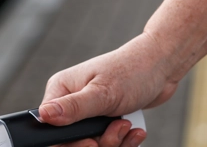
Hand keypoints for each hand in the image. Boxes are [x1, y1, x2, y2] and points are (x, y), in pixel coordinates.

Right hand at [38, 34, 179, 146]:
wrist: (162, 67)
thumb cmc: (132, 71)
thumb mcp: (102, 93)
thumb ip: (73, 107)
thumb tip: (44, 115)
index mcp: (61, 91)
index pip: (51, 128)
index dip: (69, 142)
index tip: (91, 142)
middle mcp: (71, 103)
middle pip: (73, 141)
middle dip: (98, 143)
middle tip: (117, 129)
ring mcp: (89, 113)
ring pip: (93, 144)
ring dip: (114, 142)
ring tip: (127, 125)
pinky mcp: (105, 121)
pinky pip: (108, 143)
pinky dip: (123, 142)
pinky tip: (133, 131)